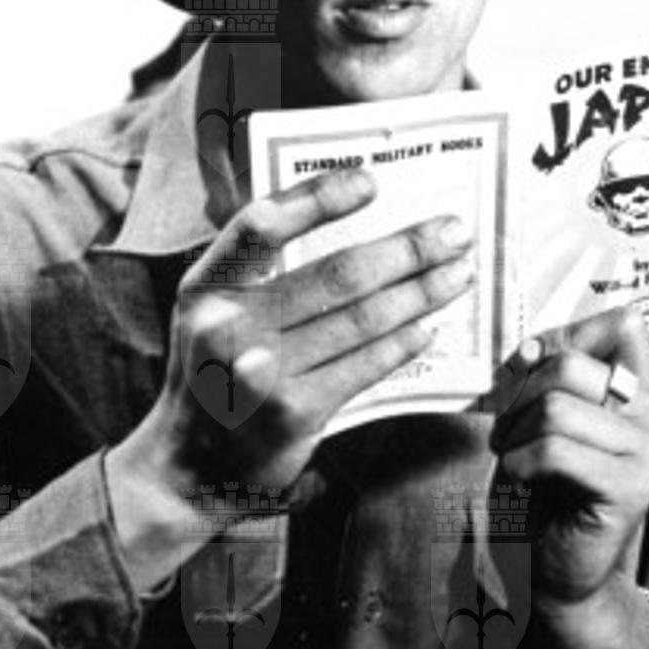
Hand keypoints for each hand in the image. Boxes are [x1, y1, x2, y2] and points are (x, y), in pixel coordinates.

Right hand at [107, 167, 474, 585]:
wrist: (189, 467)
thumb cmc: (214, 376)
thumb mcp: (211, 312)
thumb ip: (258, 272)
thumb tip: (351, 225)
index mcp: (204, 287)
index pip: (262, 225)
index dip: (319, 198)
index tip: (372, 182)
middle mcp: (227, 326)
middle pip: (335, 274)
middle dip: (406, 249)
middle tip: (454, 232)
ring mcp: (261, 373)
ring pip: (360, 320)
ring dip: (421, 293)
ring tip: (458, 274)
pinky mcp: (295, 413)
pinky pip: (364, 367)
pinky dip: (402, 343)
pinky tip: (427, 328)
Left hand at [490, 307, 648, 611]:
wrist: (557, 571)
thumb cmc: (547, 494)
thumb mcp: (544, 418)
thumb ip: (549, 373)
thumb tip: (531, 347)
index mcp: (647, 394)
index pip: (624, 324)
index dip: (565, 338)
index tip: (533, 372)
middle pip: (574, 363)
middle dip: (520, 395)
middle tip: (508, 432)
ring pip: (556, 407)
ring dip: (514, 434)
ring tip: (513, 459)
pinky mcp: (633, 487)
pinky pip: (554, 450)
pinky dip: (520, 463)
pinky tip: (522, 481)